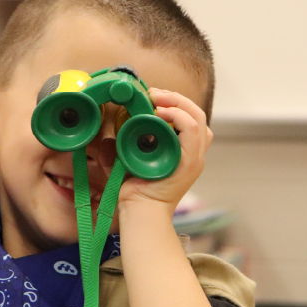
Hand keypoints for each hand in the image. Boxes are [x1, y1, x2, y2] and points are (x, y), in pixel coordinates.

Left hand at [117, 88, 212, 213]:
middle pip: (196, 113)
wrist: (140, 213)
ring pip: (197, 117)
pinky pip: (192, 130)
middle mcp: (194, 153)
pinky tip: (160, 113)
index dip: (173, 103)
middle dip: (174, 98)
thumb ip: (123, 148)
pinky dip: (178, 116)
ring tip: (156, 98)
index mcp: (184, 151)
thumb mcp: (129, 162)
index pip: (189, 118)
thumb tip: (110, 134)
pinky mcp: (189, 162)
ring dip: (176, 102)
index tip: (150, 97)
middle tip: (152, 93)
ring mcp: (194, 158)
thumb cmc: (134, 192)